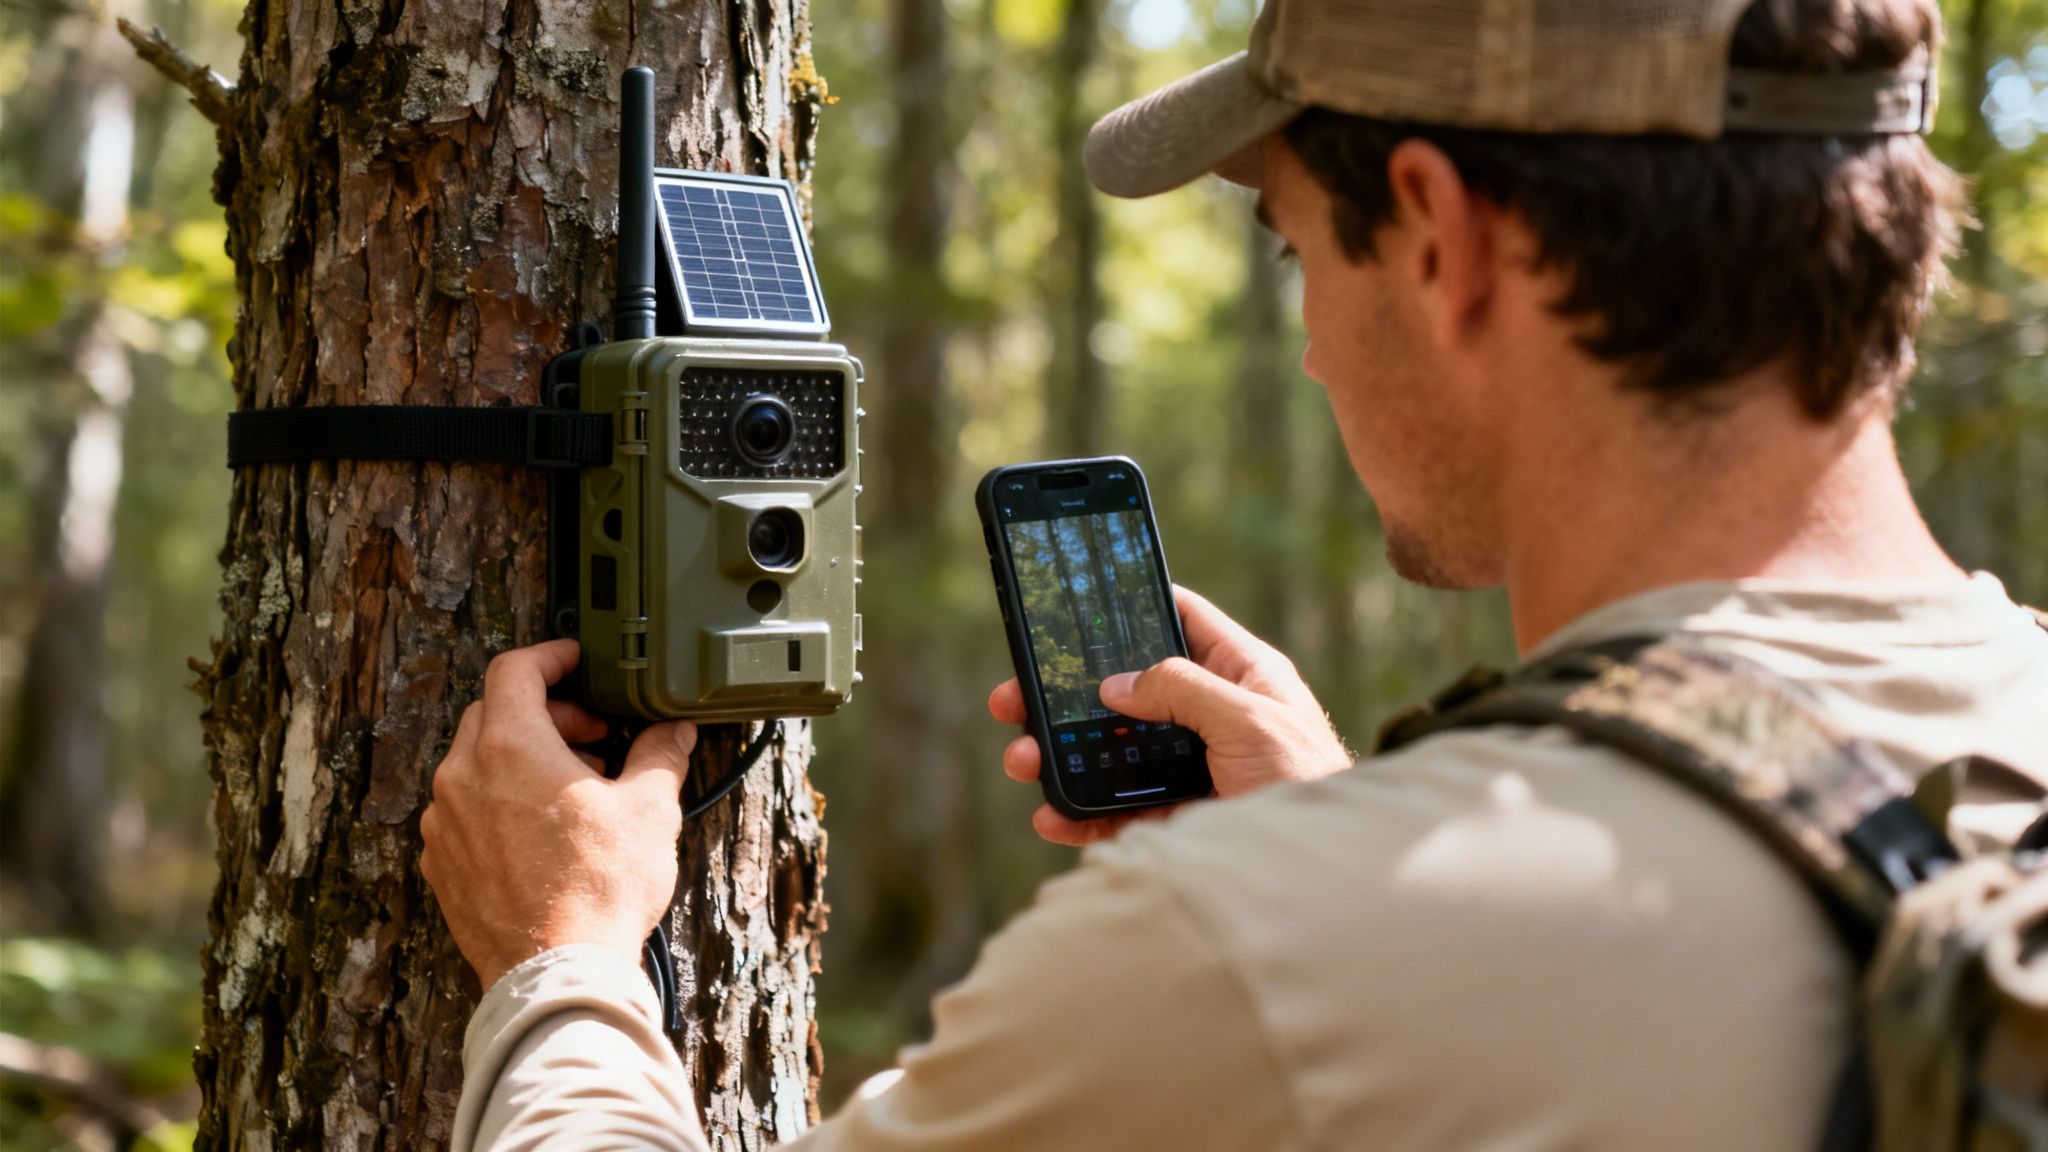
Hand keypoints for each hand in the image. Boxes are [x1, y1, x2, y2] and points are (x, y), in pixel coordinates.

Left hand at [420, 639, 696, 988]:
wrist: (556, 973)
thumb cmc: (600, 890)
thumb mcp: (650, 810)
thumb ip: (660, 754)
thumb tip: (675, 729)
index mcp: (509, 747)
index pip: (515, 670)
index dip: (551, 657)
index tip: (577, 663)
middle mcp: (462, 777)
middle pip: (494, 713)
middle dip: (547, 713)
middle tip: (594, 735)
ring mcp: (443, 824)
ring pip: (476, 763)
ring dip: (522, 759)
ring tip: (574, 787)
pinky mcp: (441, 865)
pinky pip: (464, 811)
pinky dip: (499, 802)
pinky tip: (543, 831)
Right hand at [990, 586, 1352, 846]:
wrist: (1332, 877)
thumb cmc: (1311, 784)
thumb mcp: (1253, 720)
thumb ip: (1185, 690)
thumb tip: (1117, 683)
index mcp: (1243, 674)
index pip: (1182, 619)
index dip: (1132, 605)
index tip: (1077, 604)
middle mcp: (1214, 716)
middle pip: (1129, 691)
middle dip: (1069, 694)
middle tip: (1015, 698)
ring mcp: (1195, 768)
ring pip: (1116, 752)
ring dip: (1064, 755)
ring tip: (1023, 760)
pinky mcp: (1183, 819)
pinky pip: (1121, 810)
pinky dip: (1082, 814)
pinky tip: (1052, 816)